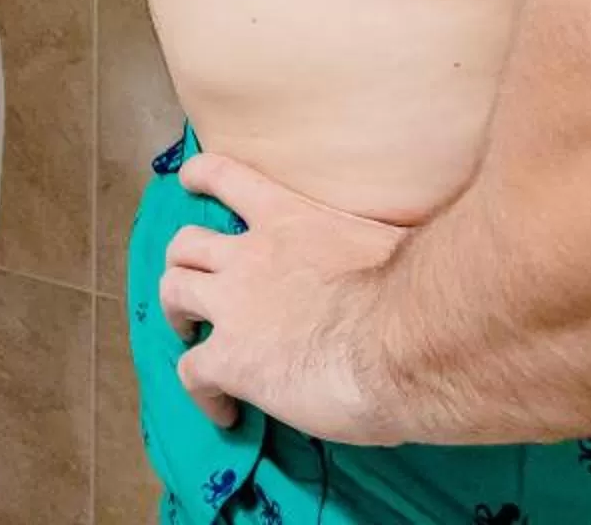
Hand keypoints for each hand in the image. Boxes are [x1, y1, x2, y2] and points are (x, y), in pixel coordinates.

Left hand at [158, 151, 414, 445]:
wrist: (407, 341)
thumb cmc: (415, 294)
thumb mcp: (386, 246)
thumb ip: (364, 248)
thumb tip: (388, 266)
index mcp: (289, 219)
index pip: (227, 177)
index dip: (201, 176)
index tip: (188, 180)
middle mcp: (251, 256)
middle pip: (186, 245)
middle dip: (183, 264)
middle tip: (195, 289)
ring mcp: (233, 307)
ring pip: (174, 294)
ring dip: (177, 314)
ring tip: (190, 338)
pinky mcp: (231, 360)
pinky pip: (192, 373)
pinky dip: (201, 393)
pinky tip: (225, 414)